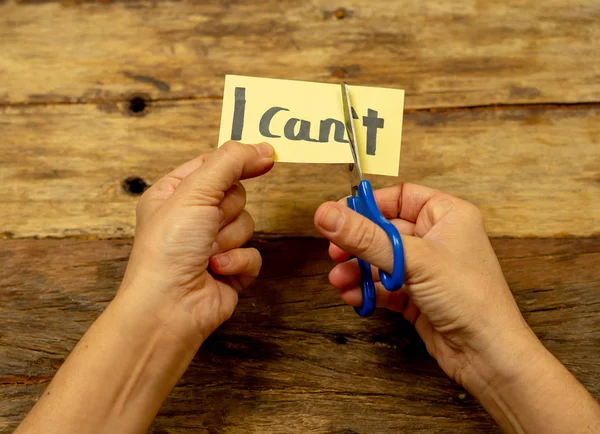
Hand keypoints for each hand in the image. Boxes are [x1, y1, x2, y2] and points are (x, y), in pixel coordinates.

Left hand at [120, 141, 274, 344]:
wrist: (170, 307)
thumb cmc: (167, 250)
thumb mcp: (195, 192)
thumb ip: (231, 163)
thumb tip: (264, 148)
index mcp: (175, 193)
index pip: (214, 165)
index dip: (236, 162)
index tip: (263, 158)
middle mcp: (193, 217)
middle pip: (237, 194)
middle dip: (226, 212)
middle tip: (207, 224)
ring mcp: (212, 244)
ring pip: (248, 223)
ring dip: (230, 239)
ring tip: (206, 253)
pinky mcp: (230, 269)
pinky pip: (253, 253)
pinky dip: (238, 262)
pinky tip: (217, 271)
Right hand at [314, 183, 533, 385]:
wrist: (487, 354)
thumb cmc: (471, 298)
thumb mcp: (412, 259)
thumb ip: (366, 237)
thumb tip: (328, 214)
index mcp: (447, 215)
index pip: (400, 196)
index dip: (369, 205)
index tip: (340, 215)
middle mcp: (437, 239)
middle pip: (385, 230)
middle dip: (357, 244)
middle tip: (335, 252)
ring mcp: (427, 269)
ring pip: (382, 260)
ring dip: (358, 270)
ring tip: (339, 280)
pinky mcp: (418, 296)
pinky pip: (385, 286)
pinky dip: (368, 290)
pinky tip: (354, 296)